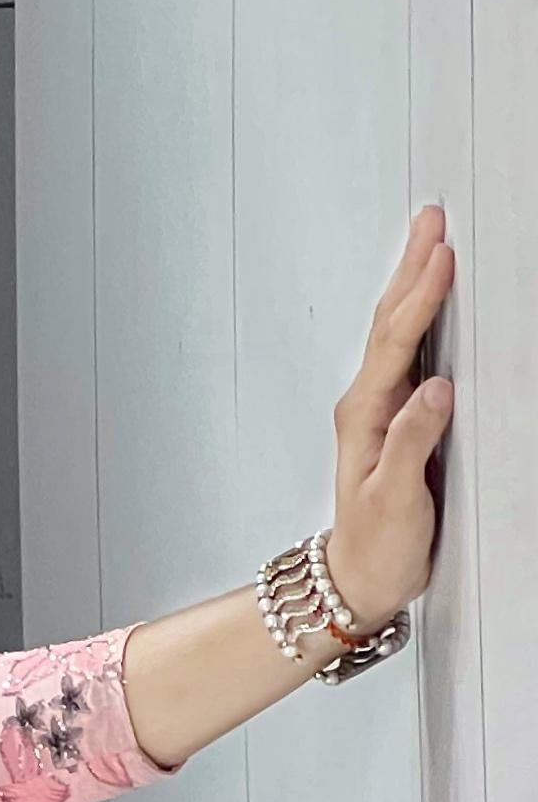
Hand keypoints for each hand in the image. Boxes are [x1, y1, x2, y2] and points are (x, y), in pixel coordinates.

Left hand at [323, 203, 455, 631]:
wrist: (360, 581)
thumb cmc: (375, 548)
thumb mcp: (395, 499)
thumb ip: (414, 441)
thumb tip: (436, 390)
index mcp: (365, 418)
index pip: (395, 343)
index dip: (420, 297)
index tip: (441, 257)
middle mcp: (369, 407)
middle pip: (391, 323)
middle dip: (412, 269)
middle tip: (431, 220)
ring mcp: (382, 411)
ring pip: (397, 333)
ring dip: (414, 285)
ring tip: (431, 242)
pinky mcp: (398, 420)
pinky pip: (409, 354)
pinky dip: (421, 319)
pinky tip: (431, 302)